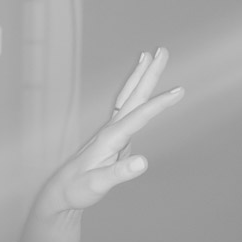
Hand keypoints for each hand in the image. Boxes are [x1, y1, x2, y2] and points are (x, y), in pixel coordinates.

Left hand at [35, 49, 182, 217]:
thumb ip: (120, 173)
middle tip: (162, 50)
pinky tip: (140, 88)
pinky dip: (135, 91)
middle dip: (149, 73)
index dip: (160, 103)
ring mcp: (112, 130)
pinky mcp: (114, 136)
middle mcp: (111, 128)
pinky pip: (127, 106)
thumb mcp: (99, 185)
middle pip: (133, 95)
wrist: (62, 191)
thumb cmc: (79, 189)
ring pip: (128, 97)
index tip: (180, 90)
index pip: (139, 116)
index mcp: (111, 137)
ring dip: (140, 76)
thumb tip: (144, 162)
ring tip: (149, 55)